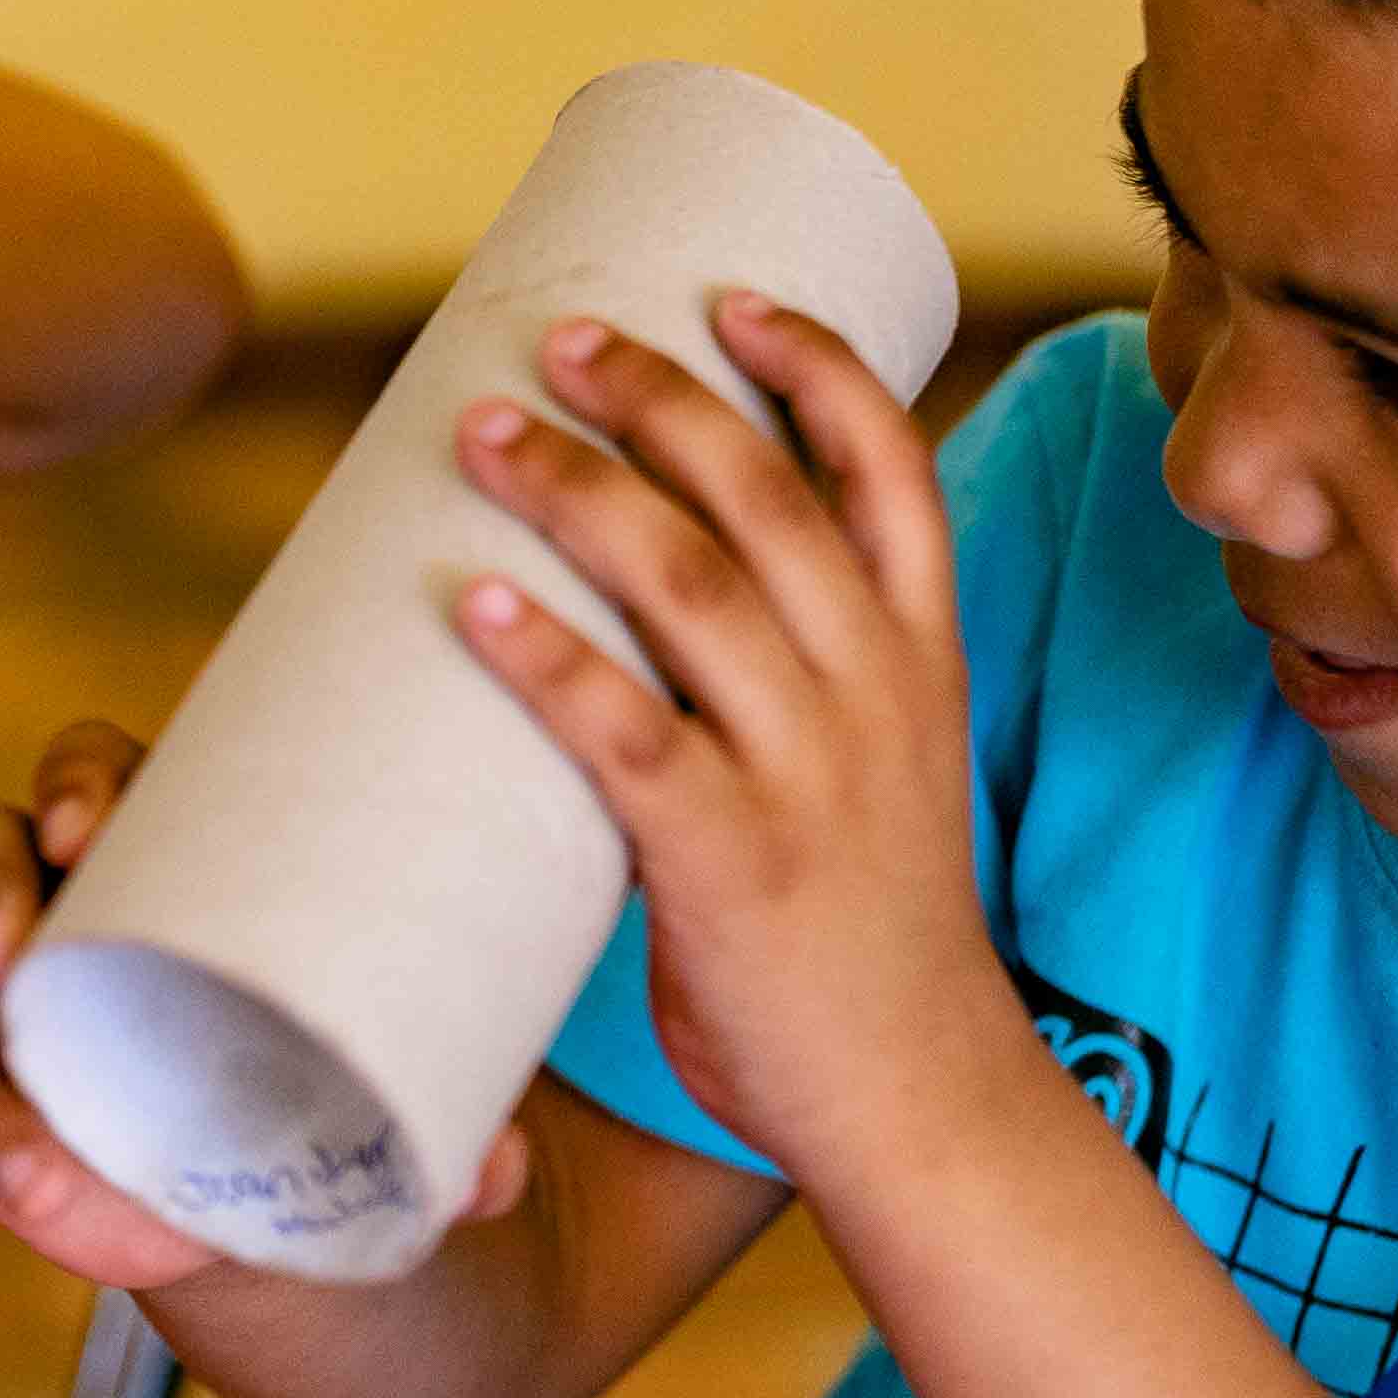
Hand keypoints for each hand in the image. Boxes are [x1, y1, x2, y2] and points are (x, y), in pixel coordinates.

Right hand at [0, 720, 534, 1291]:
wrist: (270, 1181)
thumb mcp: (398, 1077)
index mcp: (162, 857)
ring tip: (24, 1171)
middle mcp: (58, 913)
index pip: (93, 772)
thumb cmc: (330, 1076)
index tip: (91, 829)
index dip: (78, 784)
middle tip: (9, 962)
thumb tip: (496, 1168)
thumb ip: (451, 1112)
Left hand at [450, 299, 1040, 1190]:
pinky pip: (628, 736)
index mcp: (922, 658)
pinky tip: (474, 603)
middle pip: (768, 500)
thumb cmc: (866, 925)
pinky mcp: (729, 864)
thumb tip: (622, 586)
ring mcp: (807, 776)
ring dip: (582, 493)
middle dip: (661, 399)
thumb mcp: (879, 769)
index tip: (728, 301)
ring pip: (692, 588)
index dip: (817, 368)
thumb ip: (789, 680)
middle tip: (560, 338)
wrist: (920, 1096)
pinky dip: (548, 659)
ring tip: (488, 431)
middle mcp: (876, 694)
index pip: (892, 472)